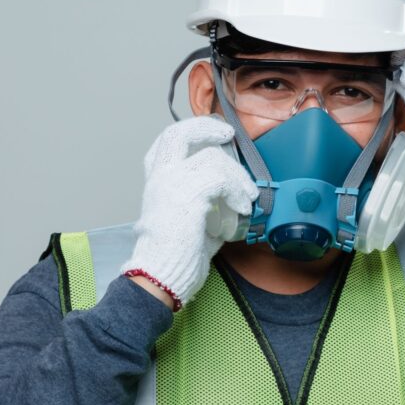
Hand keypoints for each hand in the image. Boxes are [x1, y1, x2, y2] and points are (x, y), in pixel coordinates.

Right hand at [121, 115, 258, 309]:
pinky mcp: (186, 199)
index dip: (194, 128)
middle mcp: (159, 178)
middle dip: (207, 128)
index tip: (217, 132)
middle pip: (178, 134)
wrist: (161, 277)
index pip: (169, 140)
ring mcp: (170, 186)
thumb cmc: (178, 254)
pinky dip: (237, 192)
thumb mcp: (193, 217)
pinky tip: (242, 208)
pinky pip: (220, 181)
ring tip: (247, 196)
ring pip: (211, 158)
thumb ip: (207, 198)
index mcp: (157, 181)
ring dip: (237, 175)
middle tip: (229, 135)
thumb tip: (234, 191)